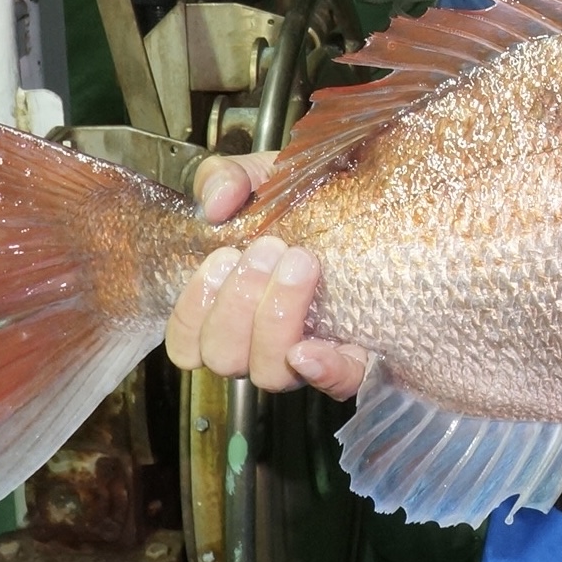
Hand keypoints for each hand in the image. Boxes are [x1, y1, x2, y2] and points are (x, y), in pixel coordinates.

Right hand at [163, 152, 368, 399]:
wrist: (375, 199)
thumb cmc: (309, 201)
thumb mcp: (264, 178)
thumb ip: (227, 179)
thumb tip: (214, 204)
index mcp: (231, 309)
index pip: (186, 343)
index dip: (193, 309)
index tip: (222, 256)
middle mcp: (262, 341)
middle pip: (224, 357)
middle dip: (238, 303)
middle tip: (269, 247)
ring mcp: (307, 357)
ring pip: (269, 373)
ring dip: (275, 318)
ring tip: (299, 261)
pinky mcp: (356, 361)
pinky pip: (338, 383)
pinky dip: (322, 370)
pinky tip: (313, 348)